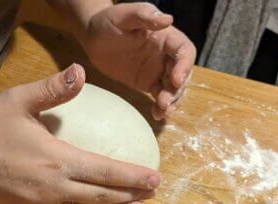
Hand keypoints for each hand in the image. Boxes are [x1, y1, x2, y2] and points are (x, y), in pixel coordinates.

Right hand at [0, 64, 160, 203]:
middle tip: (154, 195)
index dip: (132, 176)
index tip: (156, 178)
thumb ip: (52, 89)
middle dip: (131, 195)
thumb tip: (80, 71)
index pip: (105, 172)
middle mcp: (55, 187)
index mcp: (57, 160)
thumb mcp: (18, 101)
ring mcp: (43, 203)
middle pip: (102, 195)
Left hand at [77, 2, 195, 119]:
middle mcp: (166, 54)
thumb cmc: (108, 22)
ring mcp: (158, 70)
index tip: (176, 79)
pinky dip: (161, 106)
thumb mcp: (124, 15)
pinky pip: (160, 96)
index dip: (184, 66)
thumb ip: (144, 15)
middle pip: (182, 74)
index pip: (184, 51)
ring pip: (173, 88)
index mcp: (166, 37)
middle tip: (165, 101)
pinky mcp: (148, 83)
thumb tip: (168, 19)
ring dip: (172, 100)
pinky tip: (157, 115)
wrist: (93, 37)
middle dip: (177, 89)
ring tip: (162, 111)